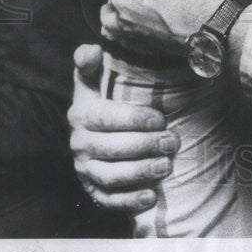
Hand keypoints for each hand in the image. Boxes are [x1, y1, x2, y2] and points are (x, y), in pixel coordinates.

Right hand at [68, 44, 178, 211]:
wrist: (99, 133)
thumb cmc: (105, 100)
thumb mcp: (96, 79)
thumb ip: (91, 63)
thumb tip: (92, 50)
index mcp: (81, 114)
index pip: (104, 117)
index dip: (132, 119)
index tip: (160, 119)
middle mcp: (79, 144)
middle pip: (110, 148)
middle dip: (144, 146)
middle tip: (172, 142)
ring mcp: (85, 169)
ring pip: (111, 176)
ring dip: (140, 172)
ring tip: (166, 165)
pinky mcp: (93, 191)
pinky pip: (109, 200)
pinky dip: (130, 201)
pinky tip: (151, 195)